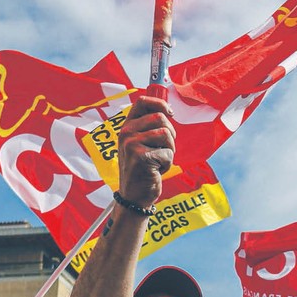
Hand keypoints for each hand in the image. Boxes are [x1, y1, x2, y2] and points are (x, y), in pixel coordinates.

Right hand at [117, 95, 175, 209]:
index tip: (170, 113)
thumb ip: (150, 127)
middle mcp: (126, 132)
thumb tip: (168, 111)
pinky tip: (156, 170)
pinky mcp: (140, 157)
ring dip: (170, 150)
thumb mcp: (142, 144)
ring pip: (166, 134)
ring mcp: (131, 144)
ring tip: (159, 161)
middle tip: (164, 149)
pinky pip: (167, 153)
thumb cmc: (143, 169)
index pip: (142, 102)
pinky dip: (167, 164)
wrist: (134, 195)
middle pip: (160, 118)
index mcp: (127, 126)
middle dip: (170, 134)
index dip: (160, 103)